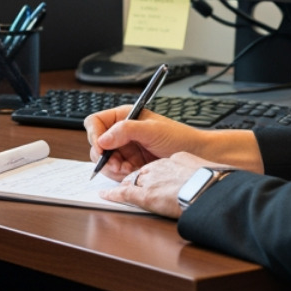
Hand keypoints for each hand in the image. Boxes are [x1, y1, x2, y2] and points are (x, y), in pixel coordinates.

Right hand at [85, 105, 263, 180]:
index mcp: (124, 116)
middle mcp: (121, 132)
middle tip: (116, 164)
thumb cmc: (179, 137)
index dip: (94, 135)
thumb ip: (126, 130)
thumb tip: (103, 138)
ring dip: (112, 167)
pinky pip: (115, 171)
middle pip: (96, 144)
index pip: (95, 122)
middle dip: (104, 156)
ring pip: (104, 160)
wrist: (196, 154)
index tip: (102, 147)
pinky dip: (119, 175)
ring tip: (127, 170)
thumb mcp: (152, 130)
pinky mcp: (130, 163)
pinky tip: (132, 173)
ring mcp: (125, 148)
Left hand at [97, 152, 212, 217]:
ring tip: (116, 188)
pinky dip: (113, 193)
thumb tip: (198, 178)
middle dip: (134, 176)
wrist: (209, 189)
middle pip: (141, 171)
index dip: (152, 172)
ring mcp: (151, 180)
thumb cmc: (211, 182)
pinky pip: (124, 192)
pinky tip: (105, 194)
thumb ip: (194, 171)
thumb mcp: (203, 169)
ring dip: (123, 183)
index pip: (157, 165)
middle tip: (129, 180)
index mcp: (175, 160)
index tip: (153, 177)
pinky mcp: (145, 194)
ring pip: (131, 180)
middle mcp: (160, 167)